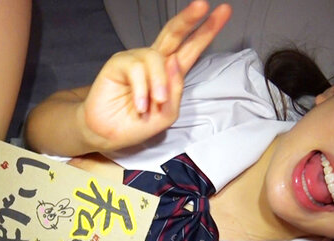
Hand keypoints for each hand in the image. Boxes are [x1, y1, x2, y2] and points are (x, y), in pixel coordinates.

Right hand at [79, 1, 231, 150]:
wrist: (110, 134)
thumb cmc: (137, 124)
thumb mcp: (167, 113)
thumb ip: (176, 90)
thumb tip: (174, 61)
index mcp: (170, 71)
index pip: (191, 47)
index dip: (207, 30)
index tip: (224, 11)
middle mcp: (154, 61)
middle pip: (174, 33)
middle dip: (189, 18)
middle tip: (202, 5)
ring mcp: (136, 60)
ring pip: (156, 58)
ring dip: (159, 82)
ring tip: (156, 103)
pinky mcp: (119, 63)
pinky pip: (137, 69)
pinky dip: (141, 90)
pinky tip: (141, 105)